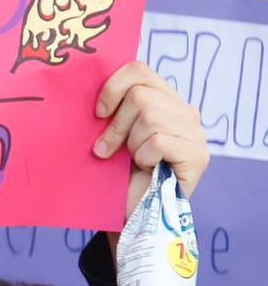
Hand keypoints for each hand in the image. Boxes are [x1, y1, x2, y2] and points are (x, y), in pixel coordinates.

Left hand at [93, 60, 208, 214]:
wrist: (128, 215)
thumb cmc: (116, 175)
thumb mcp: (110, 135)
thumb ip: (112, 109)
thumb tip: (87, 89)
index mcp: (163, 100)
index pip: (139, 70)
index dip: (113, 87)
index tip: (98, 114)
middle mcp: (185, 112)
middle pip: (140, 95)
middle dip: (116, 126)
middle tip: (109, 150)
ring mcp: (195, 133)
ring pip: (150, 117)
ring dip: (131, 144)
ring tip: (133, 161)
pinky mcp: (198, 156)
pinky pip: (160, 141)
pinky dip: (144, 156)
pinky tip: (147, 168)